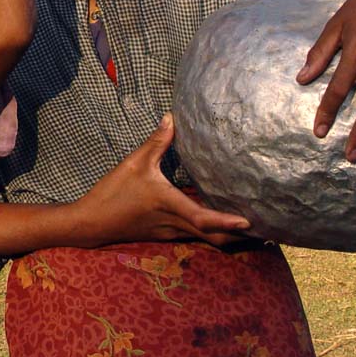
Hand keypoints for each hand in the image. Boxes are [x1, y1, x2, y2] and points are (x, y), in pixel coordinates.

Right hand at [75, 113, 249, 247]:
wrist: (92, 223)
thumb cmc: (114, 192)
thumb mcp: (134, 162)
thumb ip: (156, 141)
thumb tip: (171, 117)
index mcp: (170, 205)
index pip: (205, 219)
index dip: (228, 222)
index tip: (250, 221)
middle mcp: (174, 224)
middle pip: (213, 238)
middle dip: (238, 236)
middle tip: (263, 229)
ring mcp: (170, 232)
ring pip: (205, 239)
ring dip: (226, 235)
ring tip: (247, 226)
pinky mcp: (164, 233)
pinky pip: (194, 235)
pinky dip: (210, 231)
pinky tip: (217, 221)